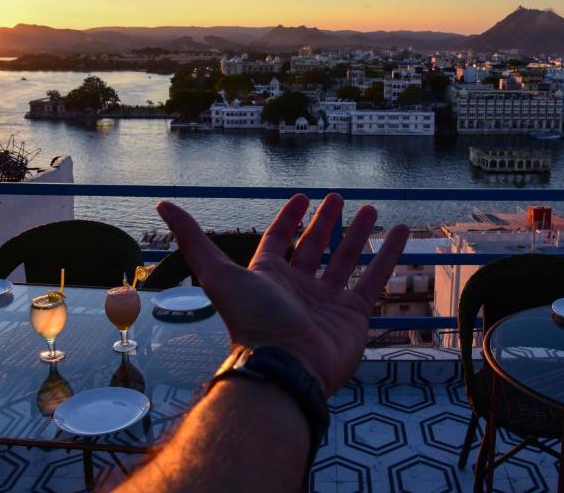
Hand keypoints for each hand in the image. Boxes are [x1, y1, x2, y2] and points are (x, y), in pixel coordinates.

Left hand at [157, 193, 408, 395]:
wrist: (286, 367)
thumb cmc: (253, 321)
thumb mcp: (219, 273)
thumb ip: (193, 240)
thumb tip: (163, 205)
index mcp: (269, 276)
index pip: (280, 240)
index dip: (289, 218)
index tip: (303, 197)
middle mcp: (298, 288)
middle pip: (314, 247)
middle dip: (325, 223)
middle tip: (338, 198)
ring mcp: (328, 302)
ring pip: (346, 259)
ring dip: (357, 234)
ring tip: (370, 208)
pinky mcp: (355, 314)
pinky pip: (375, 278)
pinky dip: (389, 255)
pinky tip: (400, 231)